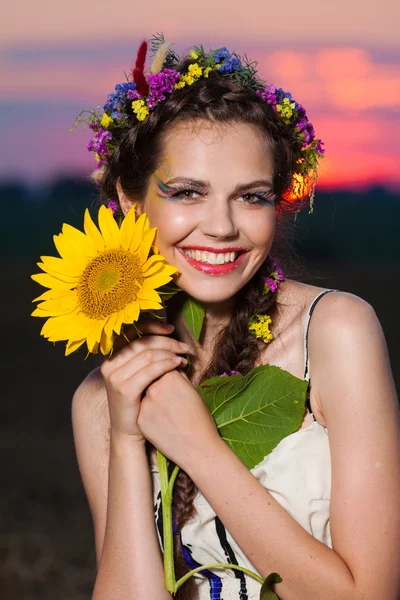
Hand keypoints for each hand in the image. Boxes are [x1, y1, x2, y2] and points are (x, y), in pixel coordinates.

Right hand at [100, 319, 187, 441]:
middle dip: (166, 342)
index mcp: (111, 357)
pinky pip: (150, 371)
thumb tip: (165, 333)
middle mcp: (109, 365)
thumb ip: (144, 355)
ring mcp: (114, 377)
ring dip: (169, 353)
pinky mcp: (124, 390)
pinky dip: (166, 365)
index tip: (171, 328)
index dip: (152, 326)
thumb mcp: (137, 374)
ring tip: (183, 357)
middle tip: (184, 346)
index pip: (131, 332)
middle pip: (142, 342)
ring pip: (147, 355)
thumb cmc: (139, 400)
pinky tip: (178, 365)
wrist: (129, 431)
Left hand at [137, 369, 220, 468]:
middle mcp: (155, 388)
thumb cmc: (200, 419)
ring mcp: (145, 404)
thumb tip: (170, 366)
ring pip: (145, 391)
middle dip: (158, 380)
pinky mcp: (140, 419)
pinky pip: (142, 407)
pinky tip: (162, 418)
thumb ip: (179, 375)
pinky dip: (149, 409)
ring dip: (152, 394)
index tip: (175, 378)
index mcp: (171, 378)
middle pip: (152, 376)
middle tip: (170, 394)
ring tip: (167, 407)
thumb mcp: (193, 390)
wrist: (198, 448)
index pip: (163, 364)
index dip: (169, 370)